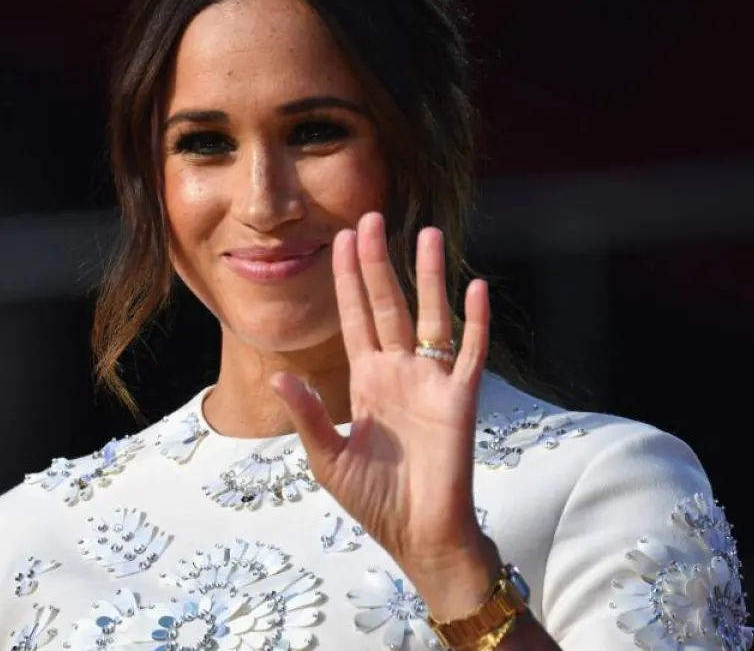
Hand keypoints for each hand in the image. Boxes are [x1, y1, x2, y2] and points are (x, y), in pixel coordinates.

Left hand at [271, 211, 494, 584]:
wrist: (418, 536)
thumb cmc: (374, 500)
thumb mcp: (328, 458)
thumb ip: (308, 415)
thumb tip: (279, 377)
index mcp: (366, 381)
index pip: (355, 318)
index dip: (348, 280)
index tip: (341, 239)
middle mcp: (398, 372)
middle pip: (388, 304)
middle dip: (378, 262)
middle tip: (371, 217)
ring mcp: (430, 382)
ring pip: (429, 316)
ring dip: (428, 276)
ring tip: (427, 234)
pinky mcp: (459, 400)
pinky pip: (470, 353)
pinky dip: (474, 322)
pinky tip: (474, 287)